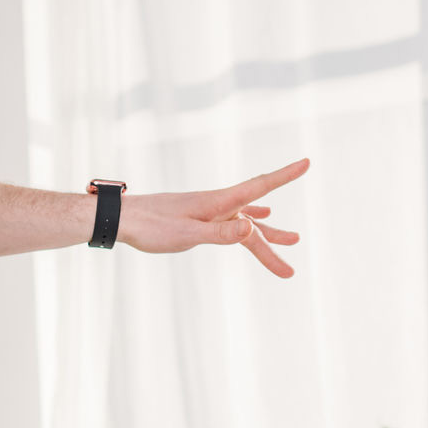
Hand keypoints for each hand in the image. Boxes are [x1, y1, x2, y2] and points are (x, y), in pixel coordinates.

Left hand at [119, 159, 308, 277]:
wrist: (120, 219)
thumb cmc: (151, 227)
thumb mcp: (187, 234)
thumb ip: (220, 233)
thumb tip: (252, 228)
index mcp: (218, 203)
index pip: (259, 188)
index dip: (284, 176)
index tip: (307, 161)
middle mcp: (217, 204)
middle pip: (254, 223)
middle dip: (274, 243)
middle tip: (292, 266)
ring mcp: (208, 210)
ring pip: (244, 225)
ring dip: (266, 236)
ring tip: (291, 241)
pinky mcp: (197, 217)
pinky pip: (231, 221)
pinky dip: (248, 224)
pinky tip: (257, 223)